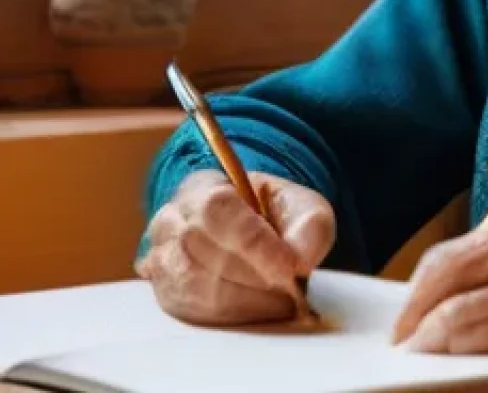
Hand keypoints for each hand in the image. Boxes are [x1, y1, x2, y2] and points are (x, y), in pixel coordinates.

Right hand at [135, 170, 334, 325]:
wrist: (252, 234)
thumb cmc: (275, 216)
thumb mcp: (303, 207)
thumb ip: (310, 226)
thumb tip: (301, 260)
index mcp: (203, 185)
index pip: (217, 209)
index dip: (254, 243)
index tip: (290, 268)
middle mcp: (171, 219)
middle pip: (201, 249)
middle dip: (253, 276)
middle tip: (291, 291)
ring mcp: (162, 258)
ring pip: (192, 286)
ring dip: (243, 301)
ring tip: (278, 302)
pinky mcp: (165, 293)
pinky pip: (188, 312)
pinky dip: (228, 317)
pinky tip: (255, 311)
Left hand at [391, 221, 487, 381]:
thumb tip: (431, 304)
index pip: (442, 259)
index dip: (413, 296)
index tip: (400, 325)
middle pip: (441, 280)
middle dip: (413, 318)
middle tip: (402, 347)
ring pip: (457, 313)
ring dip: (430, 340)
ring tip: (420, 359)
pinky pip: (486, 338)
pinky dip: (460, 353)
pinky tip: (452, 365)